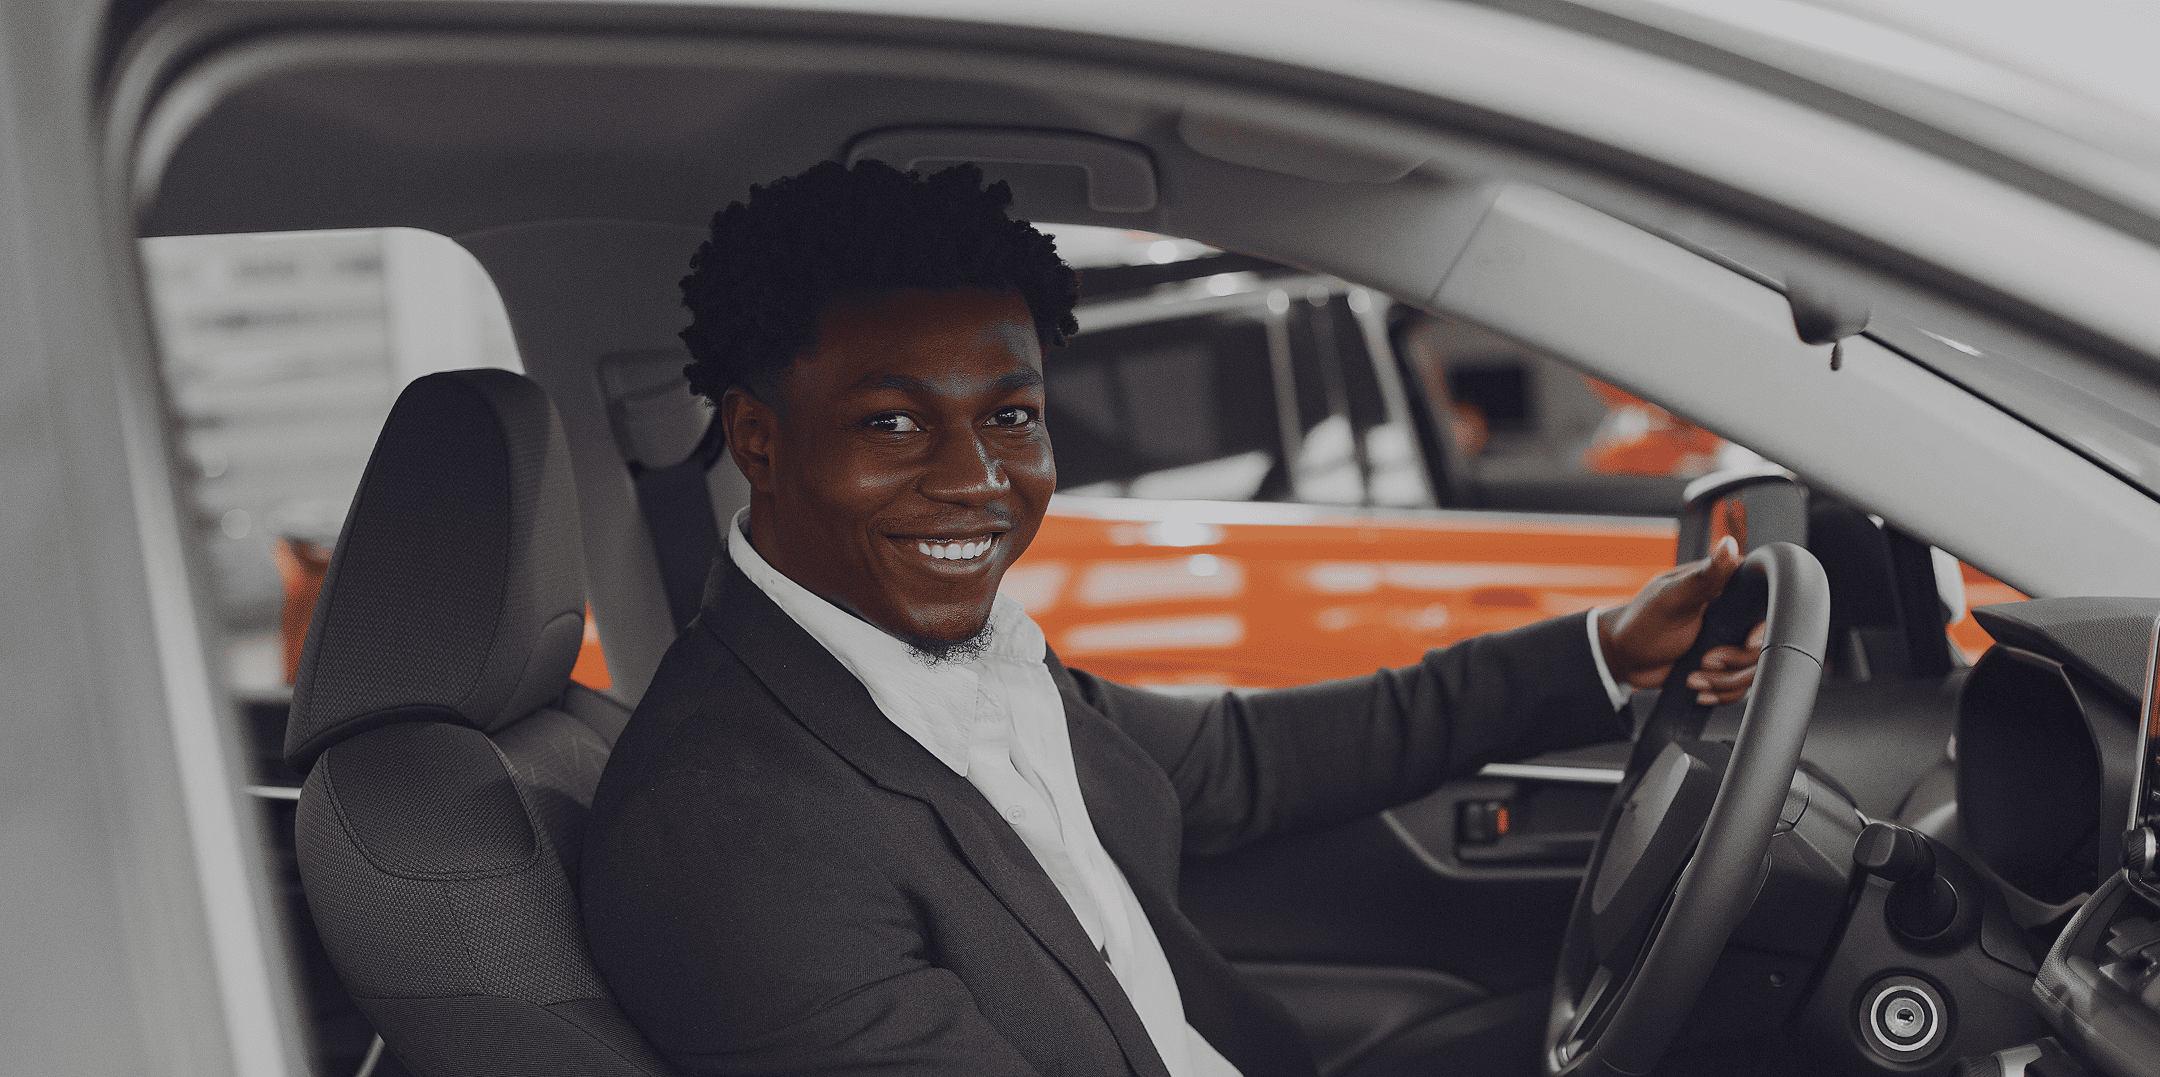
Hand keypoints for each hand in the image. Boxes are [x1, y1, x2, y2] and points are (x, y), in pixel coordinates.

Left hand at [1598, 536, 1766, 705]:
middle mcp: (1731, 614)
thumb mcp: (1673, 599)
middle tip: (1706, 660)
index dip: (1762, 628)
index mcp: (1724, 588)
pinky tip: (1697, 687)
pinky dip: (1720, 692)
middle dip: (1735, 662)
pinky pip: (1738, 686)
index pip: (1766, 605)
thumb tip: (1728, 543)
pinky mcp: (1721, 665)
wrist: (1622, 657)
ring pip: (1752, 669)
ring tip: (1693, 677)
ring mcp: (1727, 641)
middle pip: (1763, 644)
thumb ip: (1705, 576)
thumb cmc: (1641, 622)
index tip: (1747, 642)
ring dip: (1723, 681)